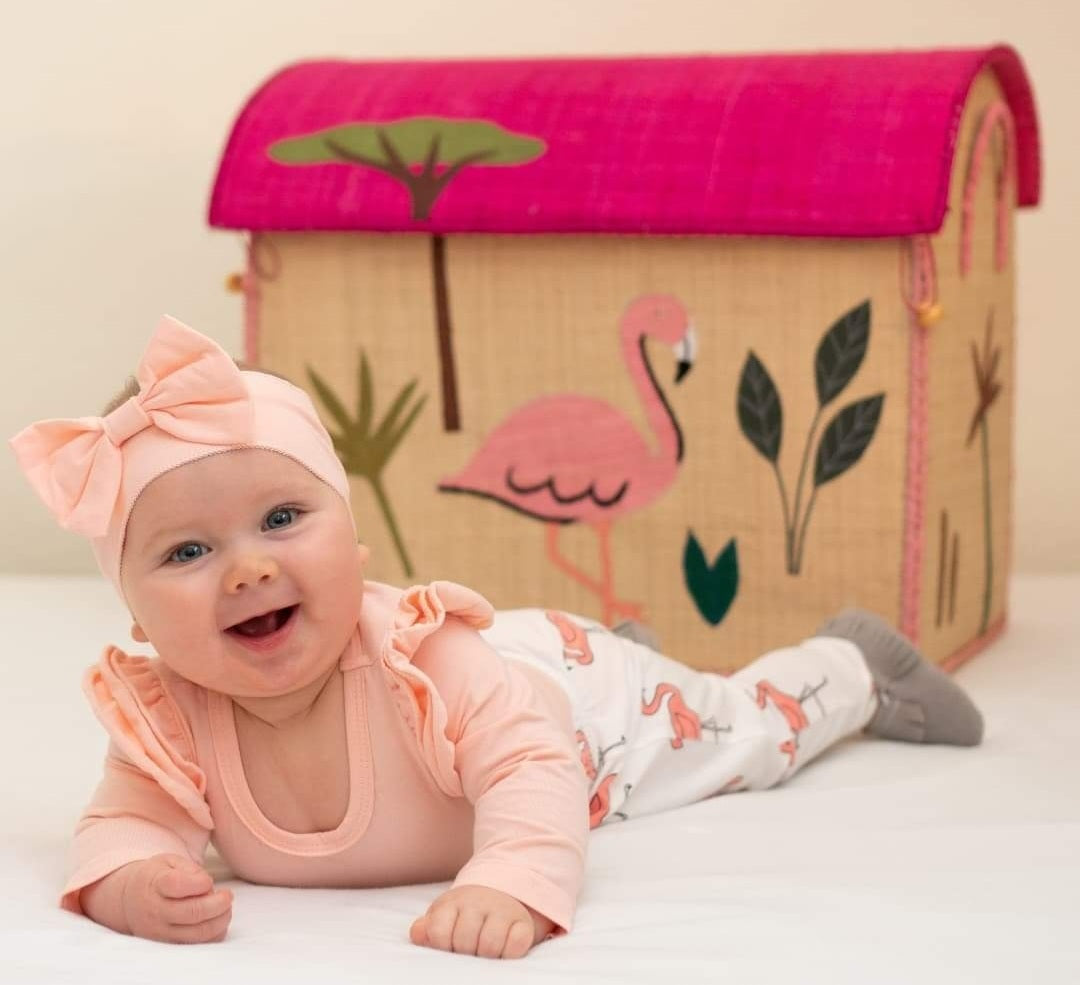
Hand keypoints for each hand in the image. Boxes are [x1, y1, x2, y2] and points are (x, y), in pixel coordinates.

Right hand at [119, 854, 232, 943]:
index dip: (200, 882)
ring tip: (225, 907)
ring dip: (220, 920)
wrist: (130, 901)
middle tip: (228, 895)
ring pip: (197, 933)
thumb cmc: (157, 878)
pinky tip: (218, 919)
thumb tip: (207, 886)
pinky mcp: (168, 945)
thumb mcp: (169, 862)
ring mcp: (161, 932)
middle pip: (193, 912)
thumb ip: (190, 869)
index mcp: (155, 885)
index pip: (178, 885)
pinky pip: (197, 945)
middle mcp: (156, 911)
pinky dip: (215, 934)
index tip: (208, 880)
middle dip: (219, 904)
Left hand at [408, 885, 555, 958]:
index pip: (438, 932)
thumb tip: (418, 933)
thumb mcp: (442, 917)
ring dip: (486, 956)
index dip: (442, 945)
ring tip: (483, 952)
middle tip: (468, 949)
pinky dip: (510, 952)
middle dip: (464, 952)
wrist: (498, 895)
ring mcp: (503, 910)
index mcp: (453, 902)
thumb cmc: (463, 916)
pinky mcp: (524, 923)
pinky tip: (503, 950)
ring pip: (490, 945)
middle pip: (464, 941)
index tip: (448, 944)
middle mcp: (478, 902)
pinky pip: (517, 945)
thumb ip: (427, 928)